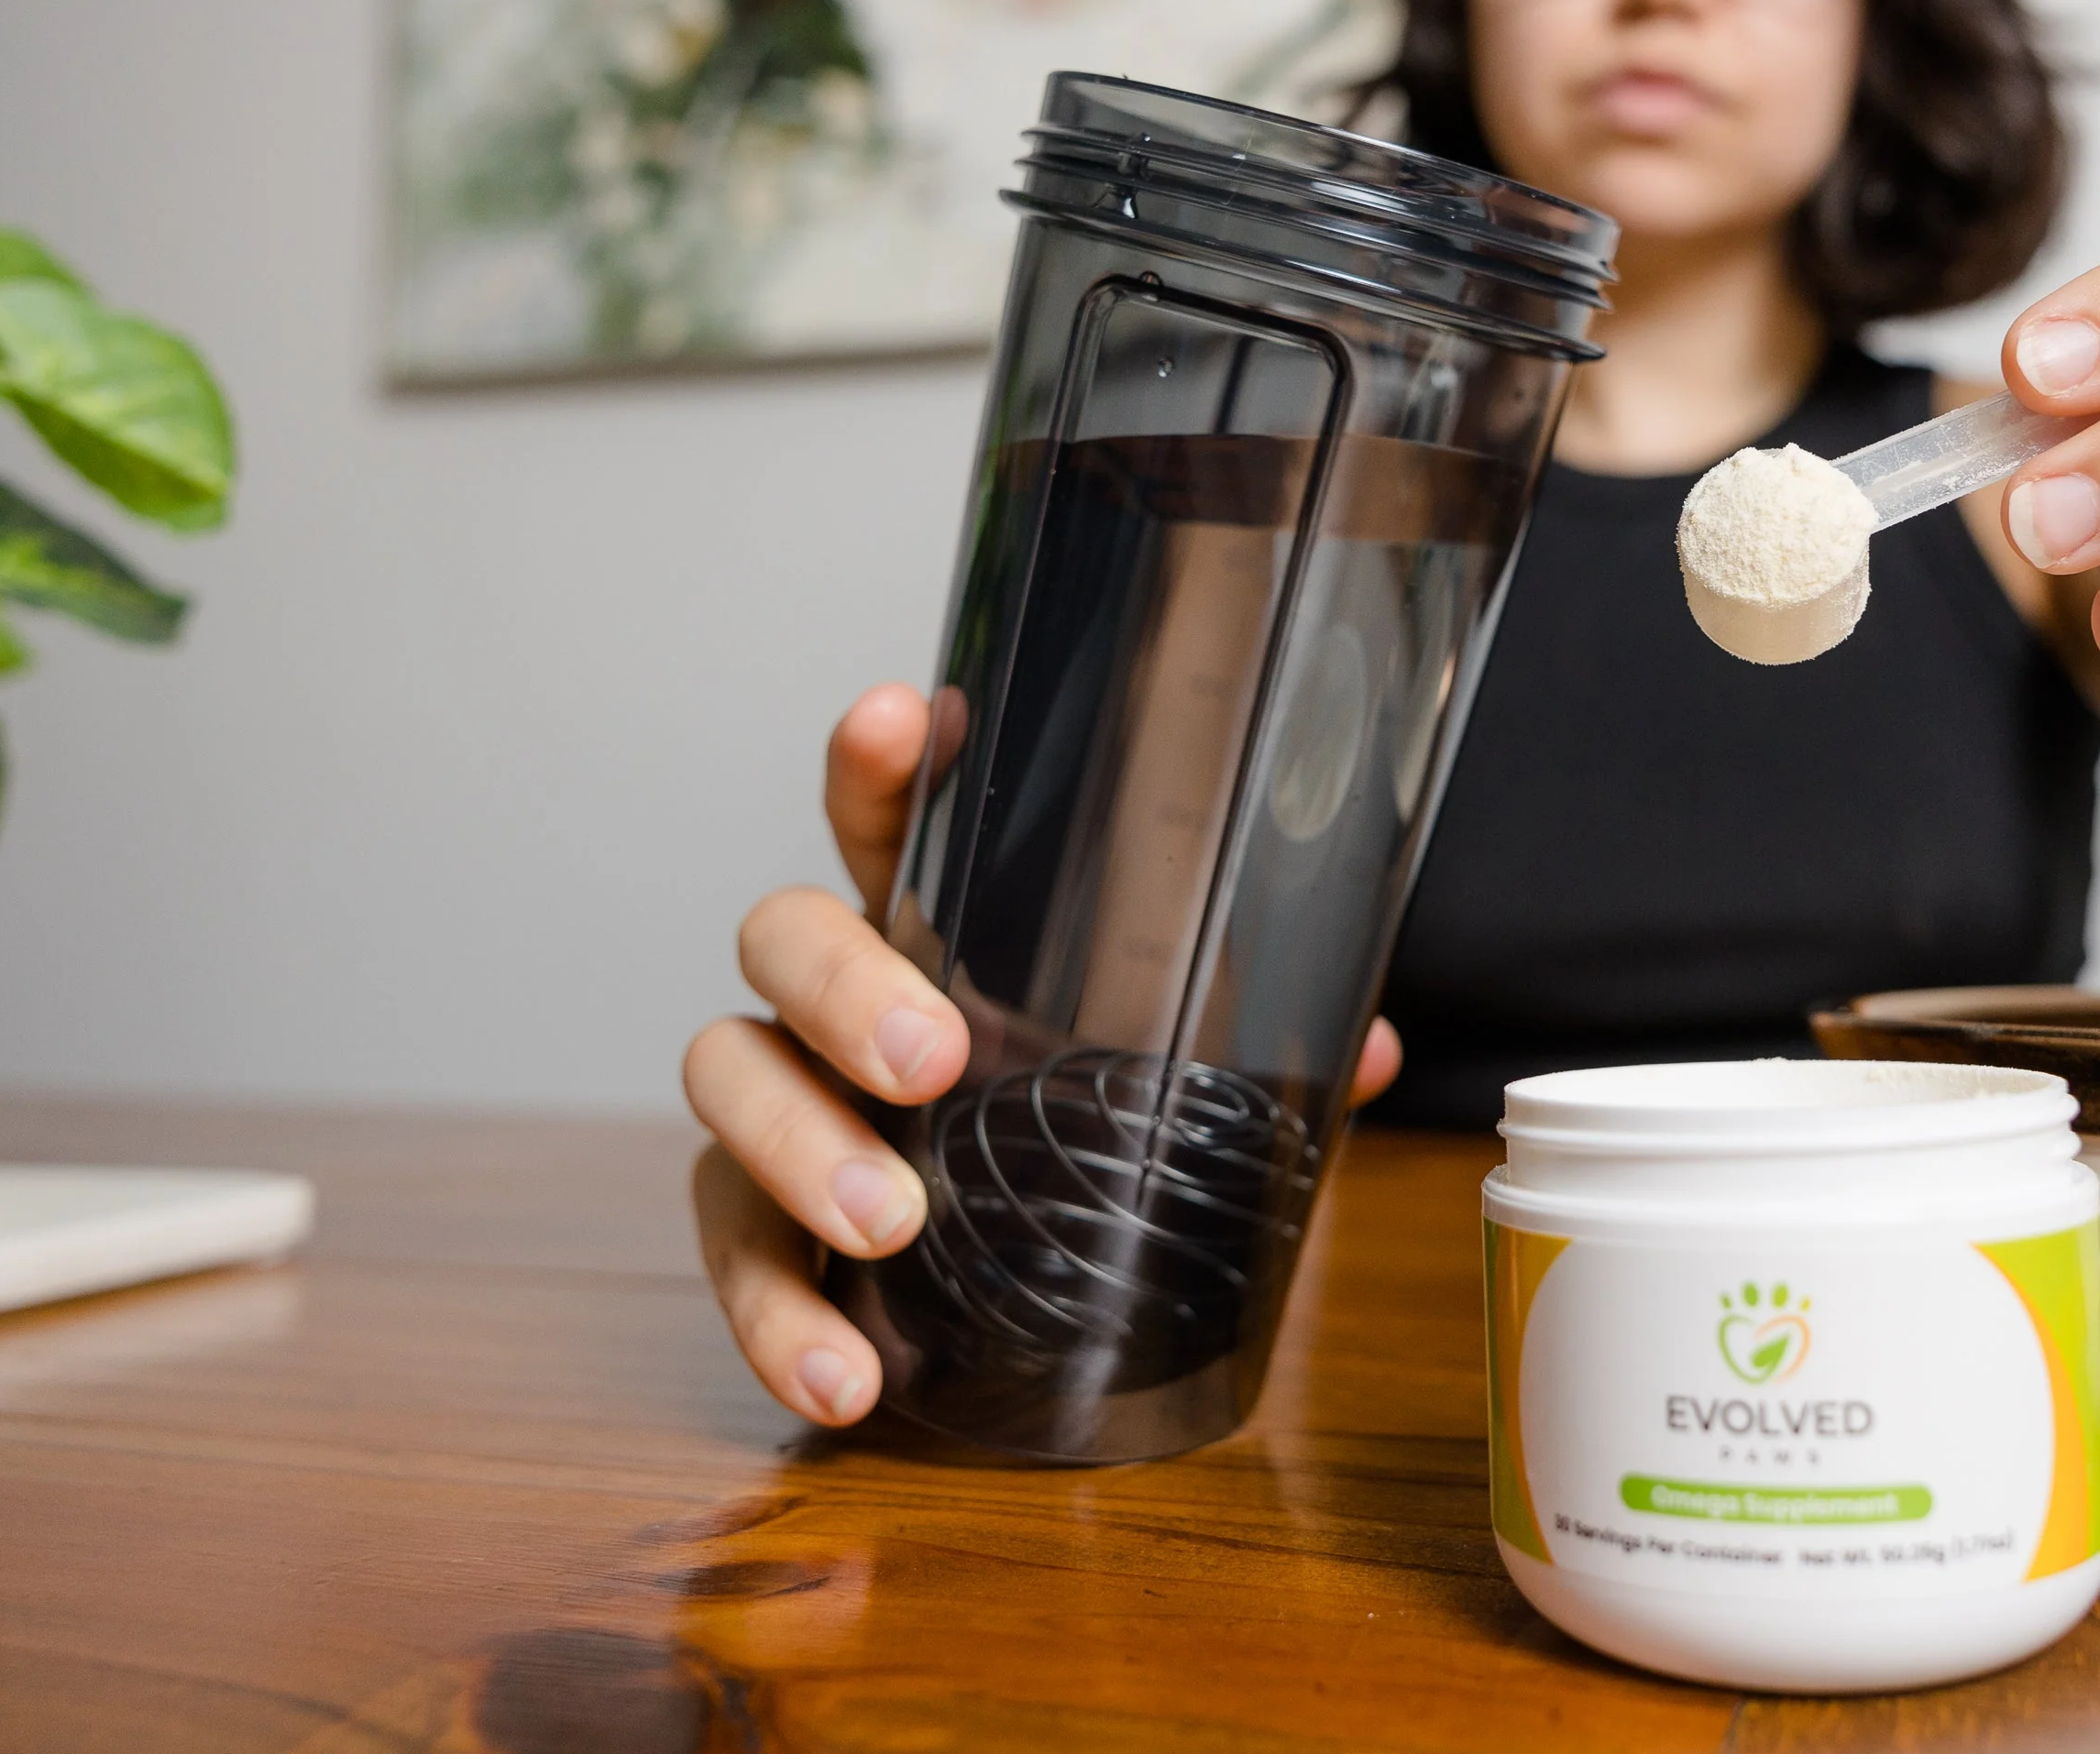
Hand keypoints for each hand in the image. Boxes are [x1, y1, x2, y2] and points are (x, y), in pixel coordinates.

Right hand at [683, 686, 1403, 1425]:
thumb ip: (1262, 1055)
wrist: (1028, 1267)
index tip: (901, 718)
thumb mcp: (1179, 1075)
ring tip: (888, 1224)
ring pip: (724, 1075)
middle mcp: (837, 994)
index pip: (891, 817)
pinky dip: (778, 1320)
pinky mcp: (759, 1223)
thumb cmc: (1088, 1119)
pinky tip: (842, 1380)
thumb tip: (1375, 1052)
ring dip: (796, 1145)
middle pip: (781, 935)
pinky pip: (733, 1257)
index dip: (881, 764)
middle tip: (934, 1058)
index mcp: (941, 926)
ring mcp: (783, 1099)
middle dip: (845, 985)